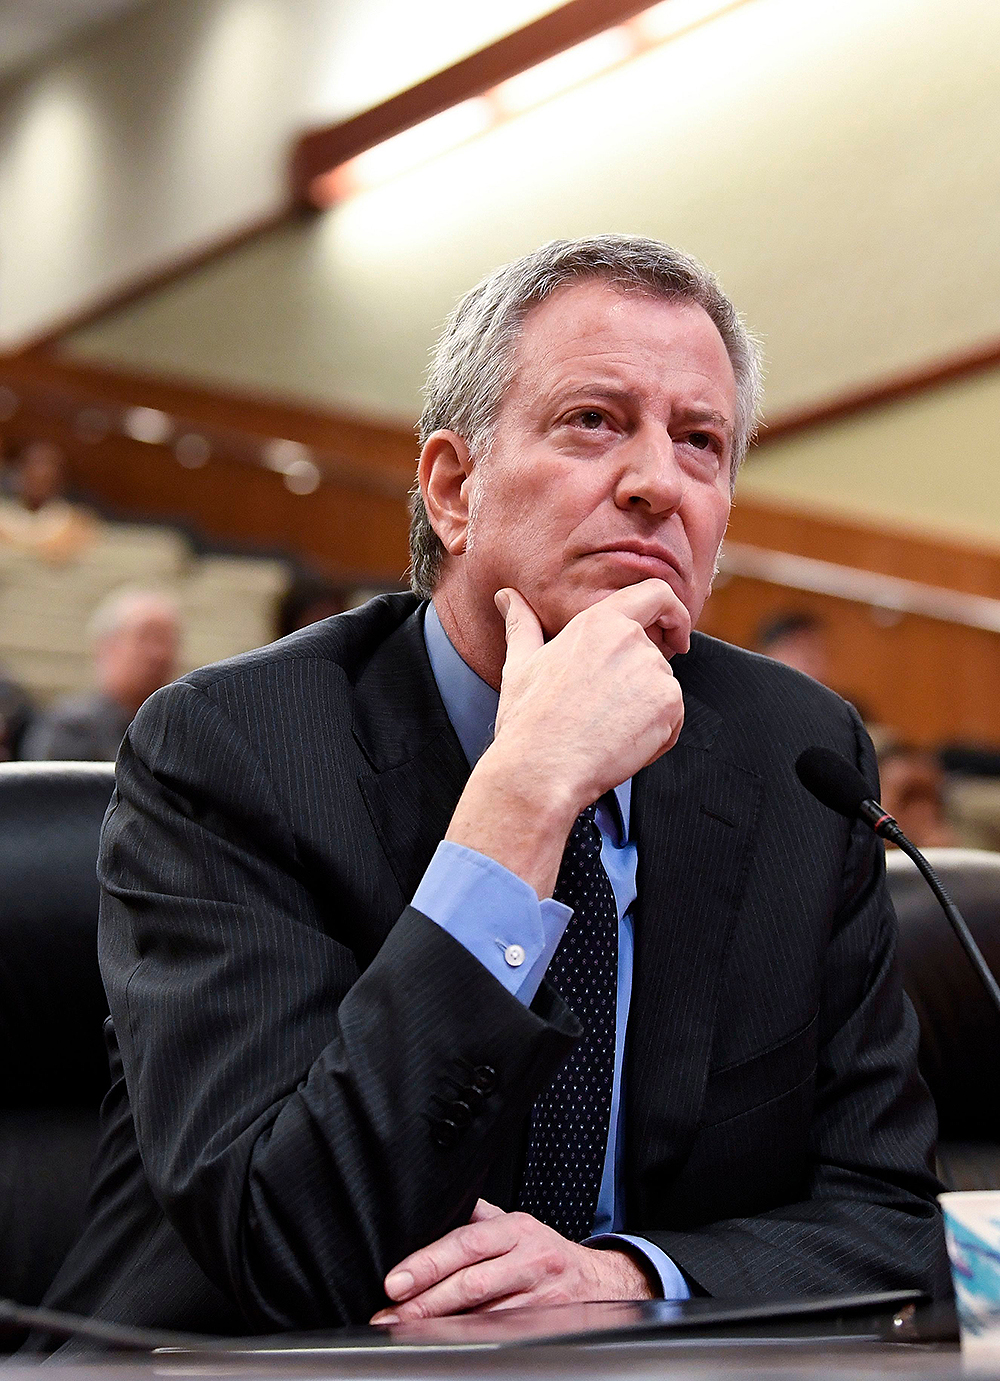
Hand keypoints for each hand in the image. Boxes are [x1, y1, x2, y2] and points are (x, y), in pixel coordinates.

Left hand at [370, 1200, 654, 1321]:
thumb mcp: (513, 1224)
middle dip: (426, 1301)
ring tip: (407, 1329)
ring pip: (484, 1315)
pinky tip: (443, 1339)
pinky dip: (470, 1337)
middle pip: (472, 1283)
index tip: (396, 1281)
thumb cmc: (542, 1250)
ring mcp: (539, 1297)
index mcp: (516, 1229)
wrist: (596, 1280)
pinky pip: (500, 1332)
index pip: (466, 1243)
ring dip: (441, 1325)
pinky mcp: (544, 1325)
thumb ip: (476, 1219)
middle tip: (391, 1313)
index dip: (428, 1263)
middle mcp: (529, 1261)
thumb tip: (430, 1212)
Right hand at [445, 579, 686, 895]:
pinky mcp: (669, 706)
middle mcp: (632, 640)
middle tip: (604, 712)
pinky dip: (655, 736)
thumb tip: (505, 597)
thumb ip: (521, 623)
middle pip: (656, 655)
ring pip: (664, 690)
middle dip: (638, 683)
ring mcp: (654, 673)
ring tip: (605, 732)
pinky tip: (619, 746)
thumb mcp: (521, 664)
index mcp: (599, 622)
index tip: (674, 633)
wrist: (541, 769)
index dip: (673, 612)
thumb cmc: (528, 721)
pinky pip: (674, 720)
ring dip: (645, 711)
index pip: (656, 594)